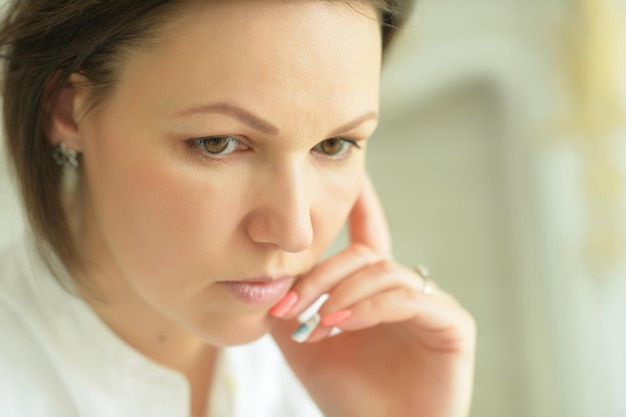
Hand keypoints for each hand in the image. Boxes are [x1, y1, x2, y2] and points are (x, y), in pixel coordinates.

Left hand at [270, 175, 475, 416]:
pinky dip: (369, 306)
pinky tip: (341, 322)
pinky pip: (406, 298)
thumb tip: (267, 272)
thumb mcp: (304, 344)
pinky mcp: (453, 324)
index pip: (367, 234)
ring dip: (341, 293)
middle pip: (364, 255)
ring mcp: (431, 304)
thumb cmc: (347, 397)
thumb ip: (290, 305)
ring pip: (383, 272)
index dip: (359, 202)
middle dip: (321, 275)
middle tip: (290, 303)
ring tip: (314, 322)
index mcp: (375, 290)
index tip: (348, 172)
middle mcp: (405, 290)